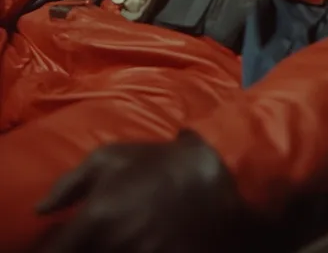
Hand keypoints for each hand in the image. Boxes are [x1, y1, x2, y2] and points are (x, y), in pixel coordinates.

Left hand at [36, 130, 251, 252]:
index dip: (48, 251)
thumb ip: (70, 183)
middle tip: (88, 237)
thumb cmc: (156, 163)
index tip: (56, 245)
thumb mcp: (110, 157)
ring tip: (112, 239)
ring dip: (103, 251)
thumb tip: (41, 210)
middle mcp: (114, 244)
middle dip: (79, 249)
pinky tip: (132, 245)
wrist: (212, 180)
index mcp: (97, 217)